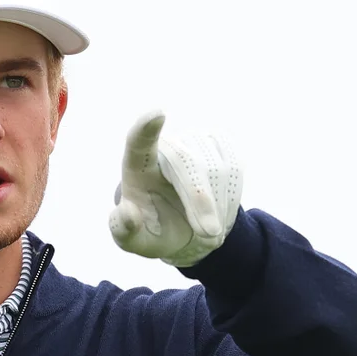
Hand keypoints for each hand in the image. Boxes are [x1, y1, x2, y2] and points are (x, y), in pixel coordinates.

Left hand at [108, 110, 243, 266]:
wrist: (182, 228)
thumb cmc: (153, 232)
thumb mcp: (135, 240)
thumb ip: (123, 230)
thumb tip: (127, 212)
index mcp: (137, 167)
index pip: (138, 142)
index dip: (146, 129)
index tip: (157, 114)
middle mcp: (165, 147)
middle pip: (187, 164)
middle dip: (200, 202)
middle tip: (207, 234)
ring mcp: (193, 141)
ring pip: (214, 167)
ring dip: (217, 205)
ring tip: (208, 229)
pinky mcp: (218, 144)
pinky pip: (233, 167)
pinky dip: (230, 195)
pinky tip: (220, 212)